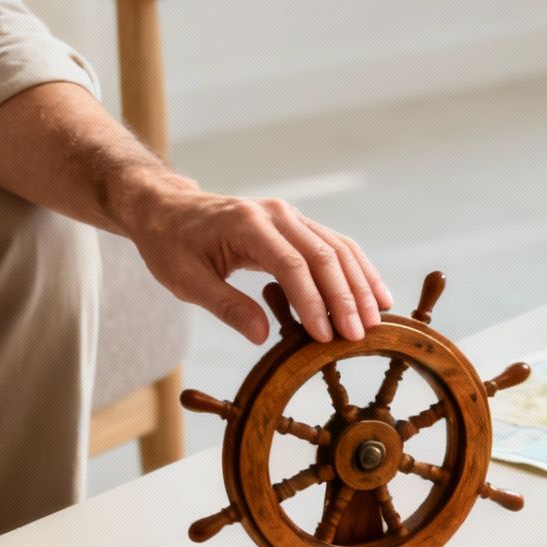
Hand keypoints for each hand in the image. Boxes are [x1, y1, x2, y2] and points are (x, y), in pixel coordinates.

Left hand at [120, 177, 390, 344]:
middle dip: (345, 298)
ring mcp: (289, 216)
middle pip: (324, 255)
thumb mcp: (185, 280)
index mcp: (247, 224)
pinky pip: (334, 245)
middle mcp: (276, 214)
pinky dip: (356, 270)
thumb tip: (263, 336)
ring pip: (338, 248)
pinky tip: (374, 295)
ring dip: (359, 284)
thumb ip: (225, 305)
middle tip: (360, 336)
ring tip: (377, 320)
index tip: (325, 336)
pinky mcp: (296, 224)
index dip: (313, 302)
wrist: (168, 210)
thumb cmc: (172, 245)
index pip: (292, 265)